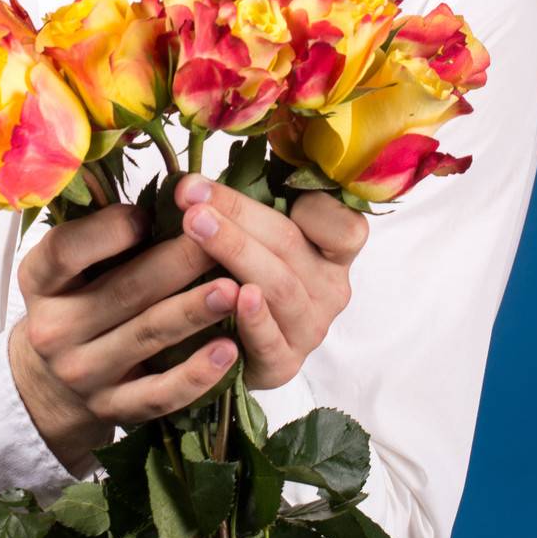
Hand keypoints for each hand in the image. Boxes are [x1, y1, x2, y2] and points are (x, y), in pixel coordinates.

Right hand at [10, 202, 241, 469]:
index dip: (109, 230)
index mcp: (38, 280)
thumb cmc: (76, 299)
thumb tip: (170, 200)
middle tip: (221, 239)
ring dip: (194, 310)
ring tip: (235, 288)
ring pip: (146, 336)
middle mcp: (53, 329)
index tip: (148, 214)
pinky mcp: (113, 409)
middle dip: (178, 263)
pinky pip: (160, 393)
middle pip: (122, 291)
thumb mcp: (69, 264)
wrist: (49, 382)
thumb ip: (104, 233)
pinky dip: (197, 374)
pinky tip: (230, 349)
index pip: (66, 251)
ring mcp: (83, 374)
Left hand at [173, 175, 368, 388]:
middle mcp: (330, 290)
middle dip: (236, 211)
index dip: (310, 203)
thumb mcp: (255, 234)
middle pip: (289, 243)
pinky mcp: (283, 364)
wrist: (226, 345)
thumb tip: (202, 173)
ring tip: (195, 224)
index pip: (345, 226)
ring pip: (278, 284)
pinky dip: (253, 317)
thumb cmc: (241, 272)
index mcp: (332, 252)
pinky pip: (270, 338)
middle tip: (191, 193)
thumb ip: (249, 203)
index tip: (263, 179)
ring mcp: (310, 329)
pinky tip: (234, 295)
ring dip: (234, 249)